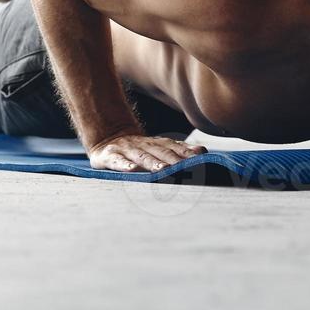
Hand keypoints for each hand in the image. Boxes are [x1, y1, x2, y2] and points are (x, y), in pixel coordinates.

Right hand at [87, 134, 207, 171]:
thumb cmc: (137, 149)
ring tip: (163, 170)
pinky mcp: (109, 156)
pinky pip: (117, 161)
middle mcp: (143, 144)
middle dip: (174, 159)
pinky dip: (124, 165)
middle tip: (186, 167)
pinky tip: (131, 170)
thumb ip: (177, 149)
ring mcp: (126, 149)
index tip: (200, 157)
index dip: (186, 151)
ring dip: (153, 163)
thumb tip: (203, 150)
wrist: (106, 138)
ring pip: (141, 157)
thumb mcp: (156, 147)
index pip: (174, 146)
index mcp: (155, 143)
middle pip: (160, 152)